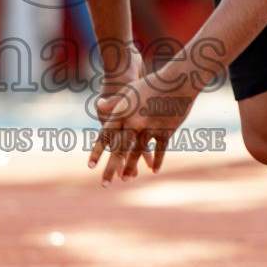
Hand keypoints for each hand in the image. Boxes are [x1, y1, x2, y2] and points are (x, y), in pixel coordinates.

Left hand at [88, 64, 198, 185]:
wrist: (176, 82)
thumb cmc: (150, 84)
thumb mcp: (128, 91)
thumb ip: (113, 103)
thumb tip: (98, 106)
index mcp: (122, 113)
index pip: (106, 136)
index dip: (98, 152)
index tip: (90, 166)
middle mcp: (134, 123)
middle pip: (120, 149)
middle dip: (111, 168)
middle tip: (104, 184)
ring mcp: (150, 128)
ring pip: (138, 152)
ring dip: (131, 167)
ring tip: (125, 179)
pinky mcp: (166, 131)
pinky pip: (160, 150)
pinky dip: (157, 160)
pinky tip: (154, 170)